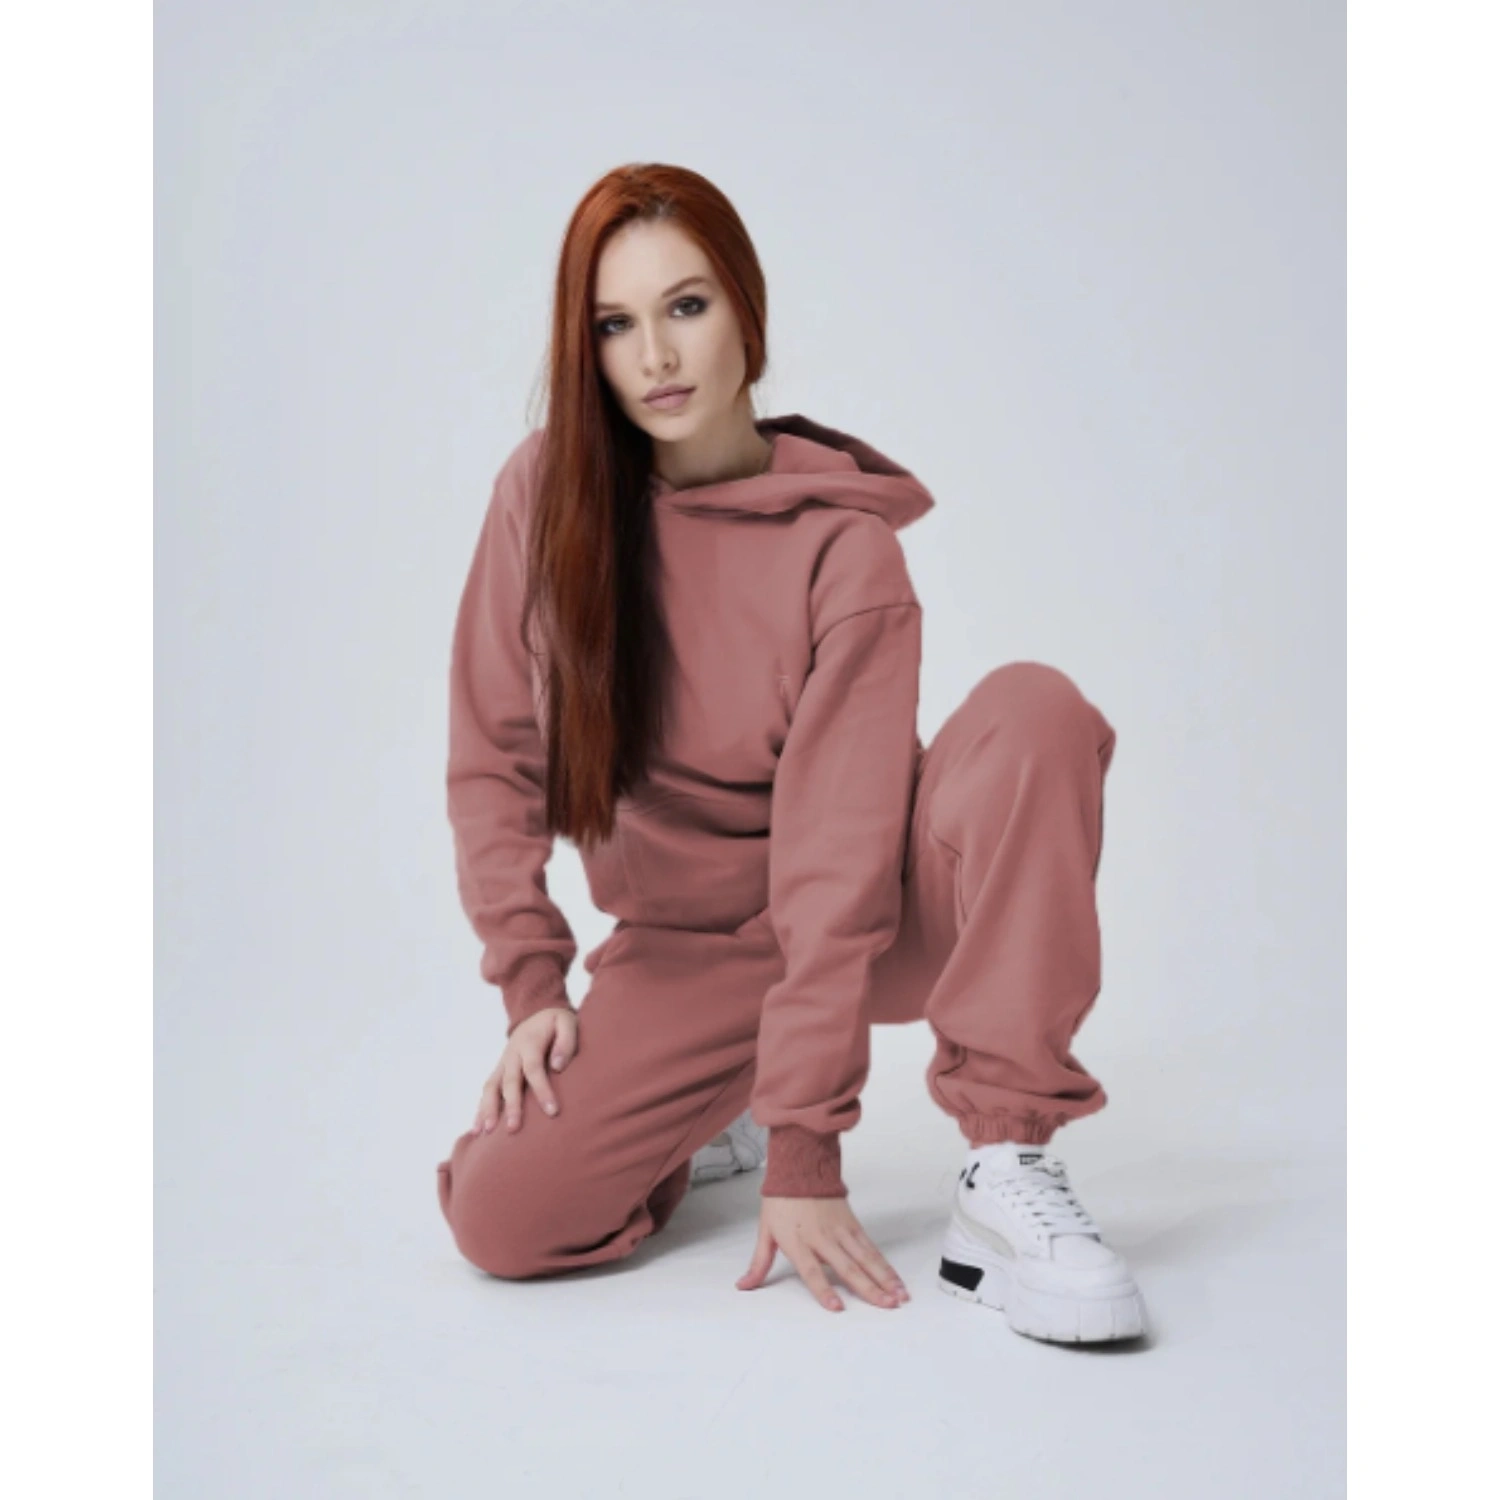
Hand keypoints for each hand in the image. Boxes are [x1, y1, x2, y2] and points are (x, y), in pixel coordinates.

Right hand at [468, 1006, 576, 1135]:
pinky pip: (487, 1091)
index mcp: (529, 1043)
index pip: (534, 1069)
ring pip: (491, 1087)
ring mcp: (502, 1064)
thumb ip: (565, 1042)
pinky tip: (478, 1129)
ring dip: (488, 1109)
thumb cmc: (556, 1022)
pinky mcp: (499, 1071)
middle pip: (509, 1082)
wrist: (536, 1012)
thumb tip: (558, 1066)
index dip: (542, 1090)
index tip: (552, 1111)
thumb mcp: (566, 1022)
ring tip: (486, 1132)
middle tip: (513, 1128)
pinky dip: (480, 1109)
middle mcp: (511, 1055)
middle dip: (511, 1106)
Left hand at [736, 1195, 910, 1311]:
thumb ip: (759, 1264)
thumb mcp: (765, 1231)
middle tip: (886, 1306)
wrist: (800, 1166)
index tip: (837, 1308)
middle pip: (847, 1266)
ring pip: (866, 1258)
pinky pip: (871, 1247)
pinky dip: (884, 1264)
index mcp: (798, 1241)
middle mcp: (822, 1237)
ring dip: (884, 1278)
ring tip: (899, 1297)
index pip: (812, 1271)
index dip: (823, 1290)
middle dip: (868, 1288)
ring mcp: (840, 1230)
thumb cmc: (781, 1201)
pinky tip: (895, 1280)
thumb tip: (743, 1286)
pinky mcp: (853, 1223)